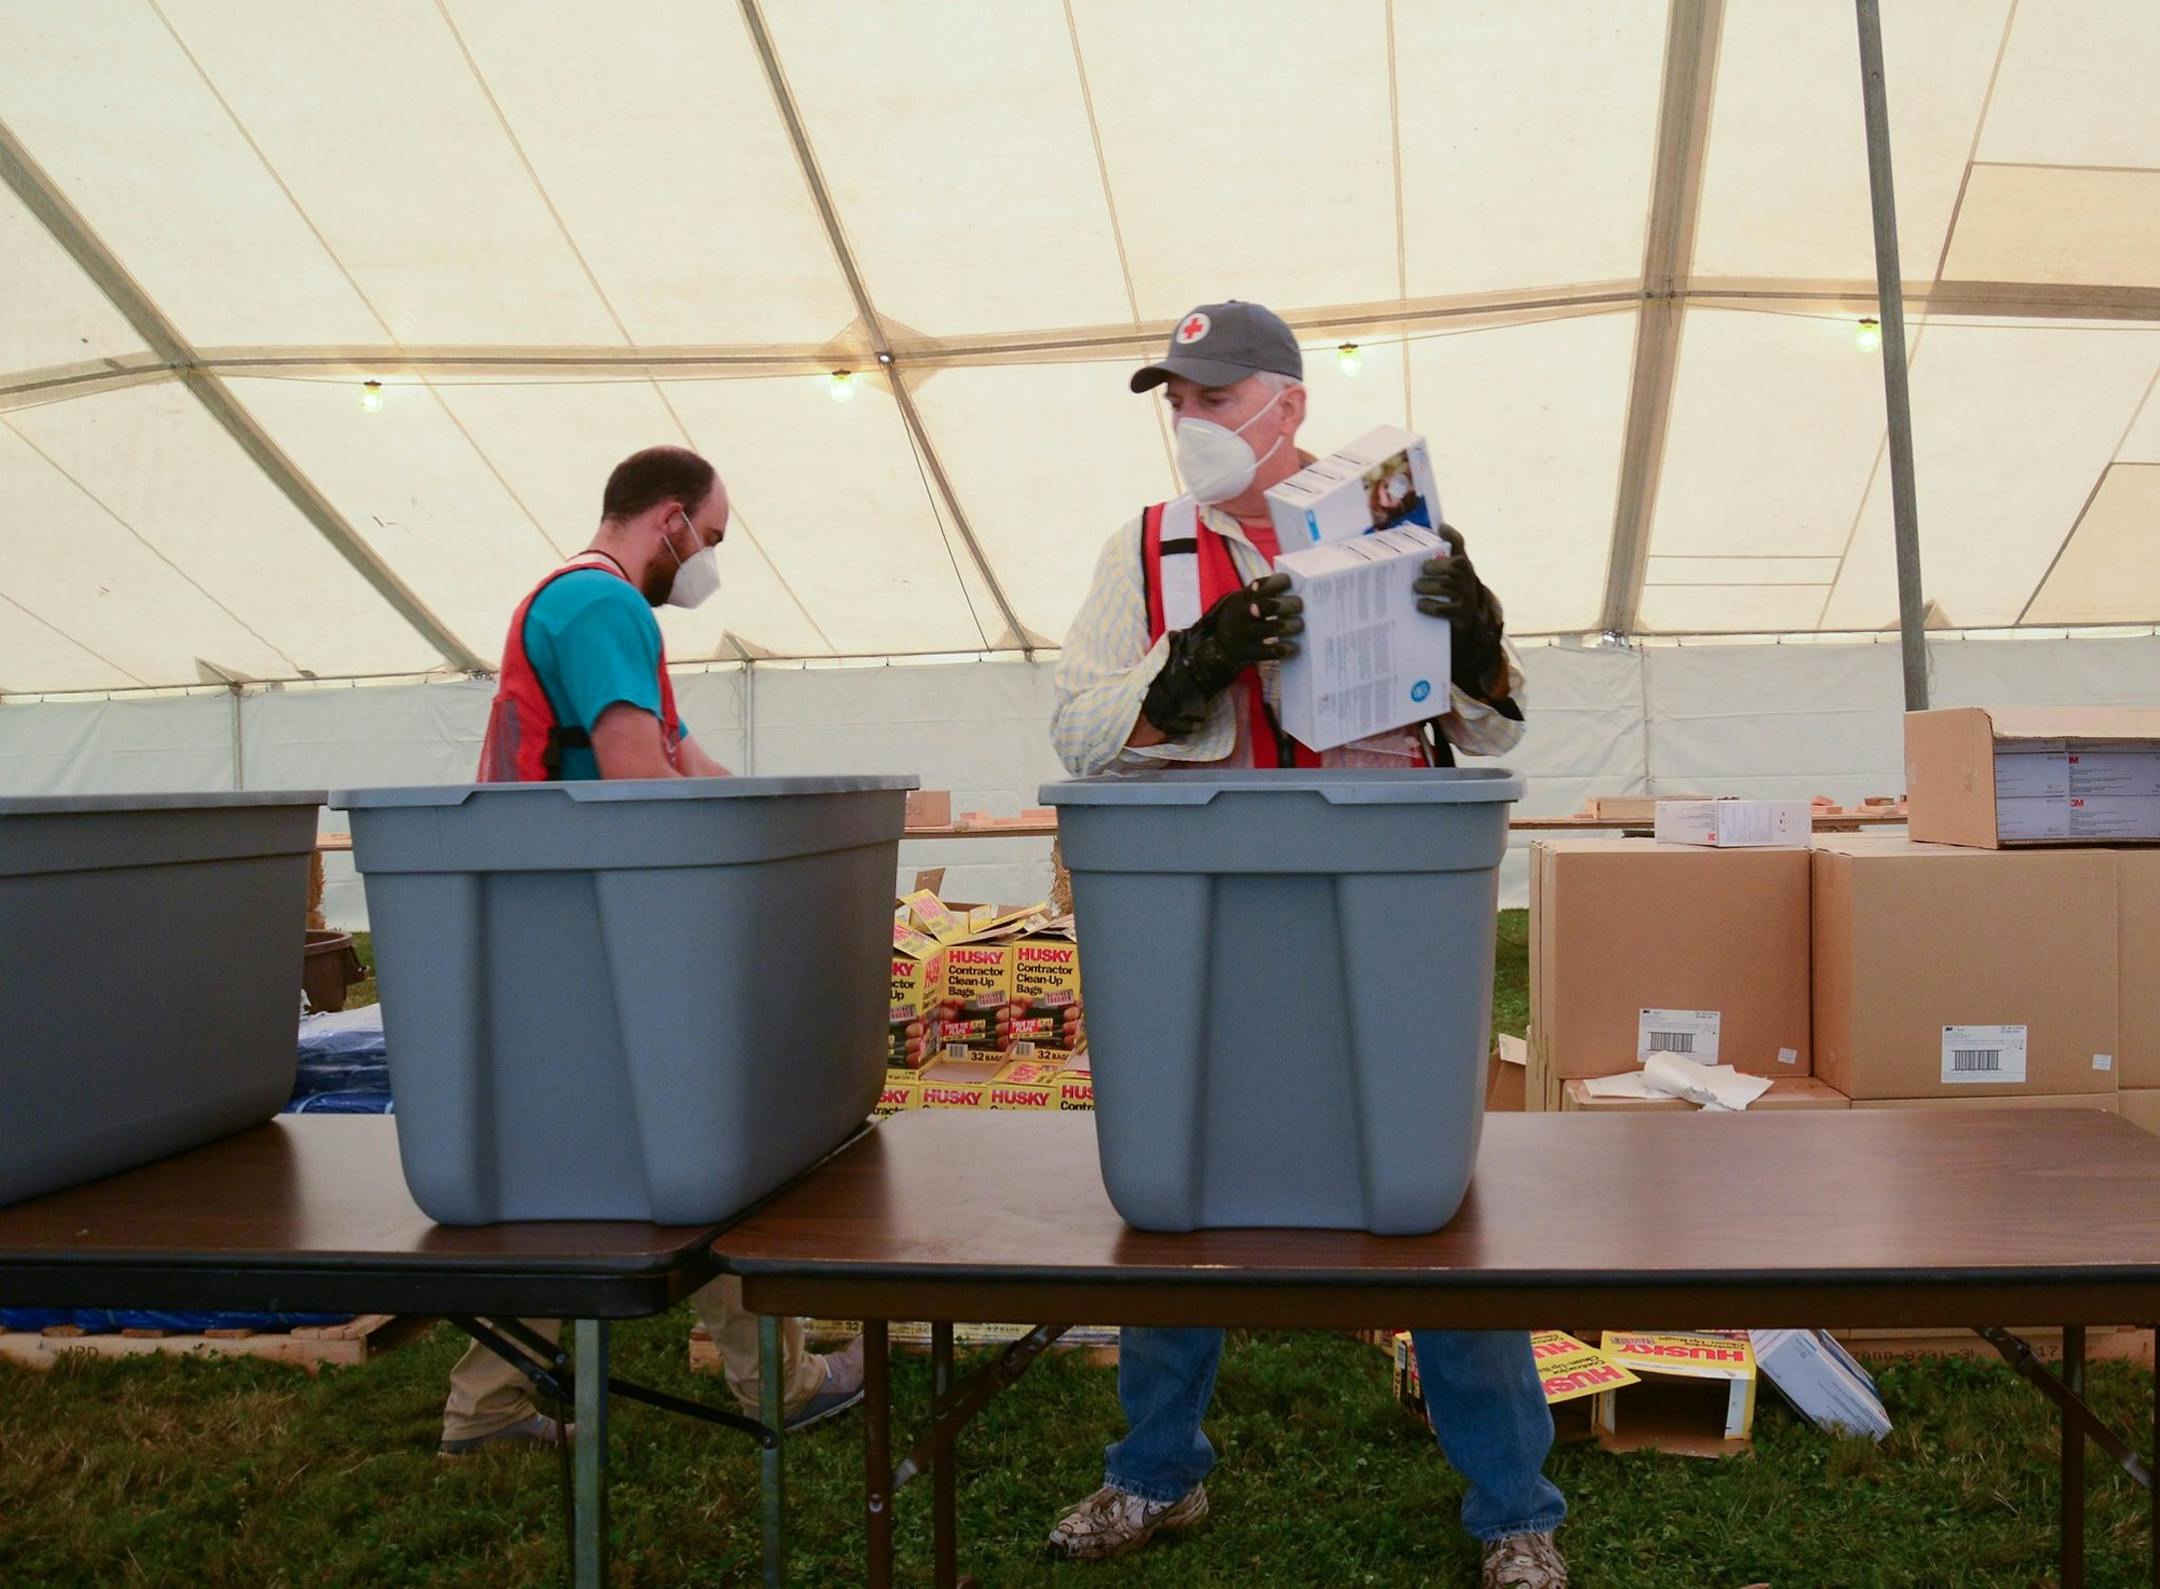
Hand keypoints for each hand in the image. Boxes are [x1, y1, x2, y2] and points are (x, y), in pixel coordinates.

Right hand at [1141, 573, 1304, 735]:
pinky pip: (1268, 651)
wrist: (1209, 653)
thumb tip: (1285, 587)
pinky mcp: (1244, 652)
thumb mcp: (1236, 605)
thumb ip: (1254, 596)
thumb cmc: (1232, 625)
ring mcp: (1241, 634)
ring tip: (1299, 625)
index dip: (1275, 582)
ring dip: (1290, 626)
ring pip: (1271, 628)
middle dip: (1288, 604)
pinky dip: (1283, 649)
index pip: (1259, 586)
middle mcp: (1239, 615)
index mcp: (1239, 599)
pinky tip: (1292, 647)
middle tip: (1299, 605)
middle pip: (1268, 606)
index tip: (1289, 582)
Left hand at [1413, 526, 1507, 697]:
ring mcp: (1468, 600)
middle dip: (1435, 567)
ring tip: (1417, 588)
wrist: (1462, 631)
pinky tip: (1420, 605)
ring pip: (1448, 586)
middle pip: (1457, 566)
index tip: (1440, 528)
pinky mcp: (1462, 618)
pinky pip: (1444, 609)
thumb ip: (1441, 554)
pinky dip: (1428, 606)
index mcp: (1463, 567)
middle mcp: (1470, 582)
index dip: (1452, 536)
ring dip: (1428, 587)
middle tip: (1420, 572)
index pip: (1460, 546)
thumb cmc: (1447, 596)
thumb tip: (1440, 526)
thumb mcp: (1445, 576)